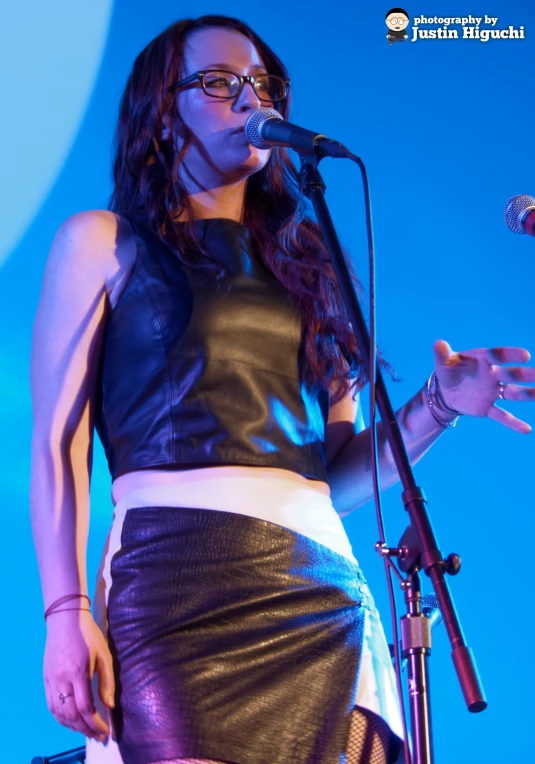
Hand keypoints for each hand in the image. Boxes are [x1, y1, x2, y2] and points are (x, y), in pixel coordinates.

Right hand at [44, 610, 114, 741]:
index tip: (105, 731)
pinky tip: (69, 720)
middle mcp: (62, 680)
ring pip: (59, 713)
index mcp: (78, 673)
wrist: (65, 619)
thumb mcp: (104, 655)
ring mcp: (51, 680)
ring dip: (72, 726)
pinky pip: (51, 705)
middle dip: (85, 729)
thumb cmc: (88, 635)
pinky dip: (60, 717)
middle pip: (71, 715)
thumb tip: (109, 705)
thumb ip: (107, 682)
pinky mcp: (45, 678)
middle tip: (97, 736)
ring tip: (86, 730)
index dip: (95, 723)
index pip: (86, 708)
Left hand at [433, 339, 534, 432]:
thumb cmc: (448, 370)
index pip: (499, 356)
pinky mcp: (488, 408)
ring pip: (513, 393)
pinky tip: (526, 429)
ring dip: (527, 394)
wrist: (446, 390)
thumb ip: (442, 354)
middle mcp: (493, 375)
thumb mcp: (443, 362)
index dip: (512, 355)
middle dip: (526, 375)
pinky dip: (512, 423)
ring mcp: (492, 392)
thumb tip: (438, 343)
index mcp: (483, 360)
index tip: (526, 355)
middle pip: (512, 374)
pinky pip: (502, 415)